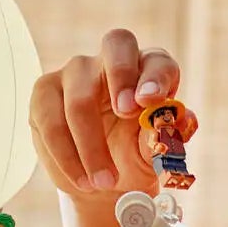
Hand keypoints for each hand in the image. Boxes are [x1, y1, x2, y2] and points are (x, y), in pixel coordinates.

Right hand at [30, 29, 178, 197]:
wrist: (100, 182)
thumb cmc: (132, 156)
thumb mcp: (154, 154)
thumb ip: (166, 137)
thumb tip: (182, 122)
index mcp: (148, 71)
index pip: (157, 61)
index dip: (156, 76)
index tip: (151, 100)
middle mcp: (111, 62)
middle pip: (117, 44)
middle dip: (121, 76)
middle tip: (125, 112)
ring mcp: (75, 74)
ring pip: (79, 97)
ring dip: (91, 146)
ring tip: (105, 181)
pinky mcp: (45, 94)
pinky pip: (50, 120)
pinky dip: (67, 156)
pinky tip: (83, 179)